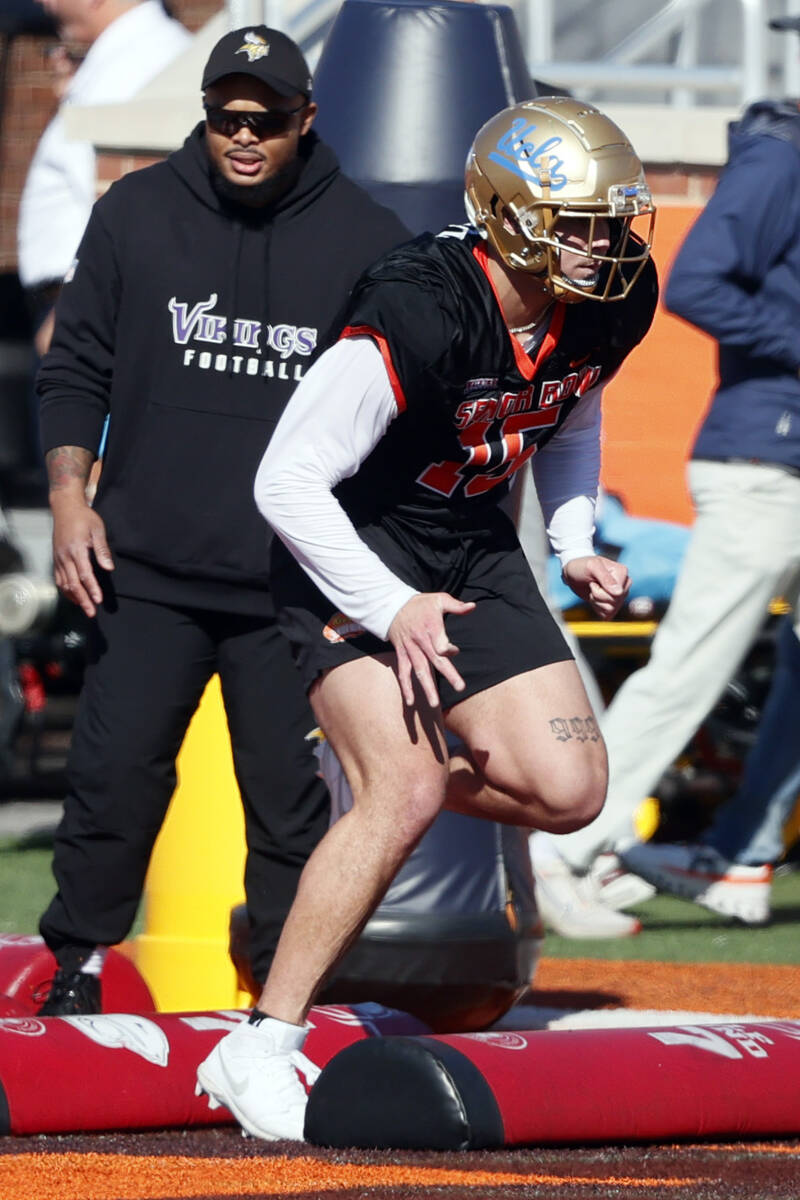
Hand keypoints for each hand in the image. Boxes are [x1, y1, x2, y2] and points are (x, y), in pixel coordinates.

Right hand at [51, 498, 113, 617]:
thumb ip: (102, 550)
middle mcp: (65, 556)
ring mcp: (58, 558)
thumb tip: (109, 568)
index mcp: (76, 549)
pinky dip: (65, 590)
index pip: (85, 574)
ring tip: (84, 608)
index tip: (98, 600)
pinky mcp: (55, 559)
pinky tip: (74, 596)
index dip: (92, 589)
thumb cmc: (84, 518)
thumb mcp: (97, 530)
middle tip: (92, 612)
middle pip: (73, 583)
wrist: (65, 508)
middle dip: (83, 599)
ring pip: (64, 583)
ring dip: (74, 597)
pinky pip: (59, 578)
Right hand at [387, 592, 475, 706]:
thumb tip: (472, 606)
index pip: (441, 643)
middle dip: (448, 674)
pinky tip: (411, 703)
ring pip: (419, 670)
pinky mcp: (402, 654)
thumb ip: (455, 605)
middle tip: (461, 687)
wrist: (392, 606)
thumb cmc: (420, 604)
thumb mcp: (439, 599)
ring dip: (427, 687)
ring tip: (434, 704)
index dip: (449, 650)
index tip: (454, 650)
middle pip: (435, 659)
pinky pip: (403, 672)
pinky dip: (406, 687)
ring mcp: (410, 649)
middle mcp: (420, 640)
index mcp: (431, 627)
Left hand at [562, 555, 629, 619]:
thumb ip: (605, 578)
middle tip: (591, 585)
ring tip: (592, 591)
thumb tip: (619, 592)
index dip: (602, 590)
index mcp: (622, 572)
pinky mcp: (612, 604)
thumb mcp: (591, 567)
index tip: (594, 581)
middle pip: (615, 601)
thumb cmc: (582, 566)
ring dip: (596, 602)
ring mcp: (619, 595)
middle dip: (598, 596)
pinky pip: (608, 615)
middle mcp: (624, 584)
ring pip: (611, 609)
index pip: (618, 592)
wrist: (573, 574)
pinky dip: (597, 608)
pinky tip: (594, 598)